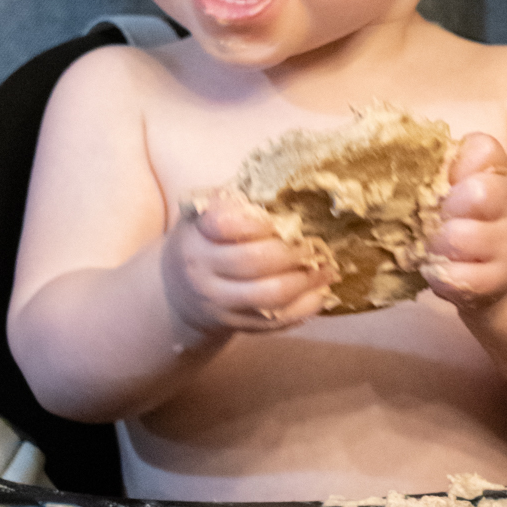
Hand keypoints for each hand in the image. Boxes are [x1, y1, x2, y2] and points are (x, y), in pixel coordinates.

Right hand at [162, 190, 333, 340]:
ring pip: (269, 296)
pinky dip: (303, 309)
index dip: (258, 222)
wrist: (177, 290)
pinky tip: (320, 294)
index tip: (283, 219)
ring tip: (329, 270)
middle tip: (318, 245)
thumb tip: (292, 182)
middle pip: (254, 261)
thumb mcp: (208, 214)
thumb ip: (238, 202)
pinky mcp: (234, 324)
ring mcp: (217, 302)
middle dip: (293, 252)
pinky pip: (274, 321)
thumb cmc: (206, 240)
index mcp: (197, 233)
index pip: (224, 225)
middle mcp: (202, 270)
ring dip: (306, 282)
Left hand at [423, 133, 506, 309]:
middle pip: (480, 193)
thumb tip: (366, 146)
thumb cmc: (460, 214)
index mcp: (494, 170)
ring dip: (435, 243)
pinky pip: (461, 277)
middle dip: (443, 208)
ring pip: (464, 238)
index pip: (483, 150)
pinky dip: (439, 275)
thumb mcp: (452, 182)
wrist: (497, 265)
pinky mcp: (497, 279)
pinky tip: (432, 268)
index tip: (444, 181)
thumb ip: (428, 163)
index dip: (455, 166)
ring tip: (425, 245)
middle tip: (429, 217)